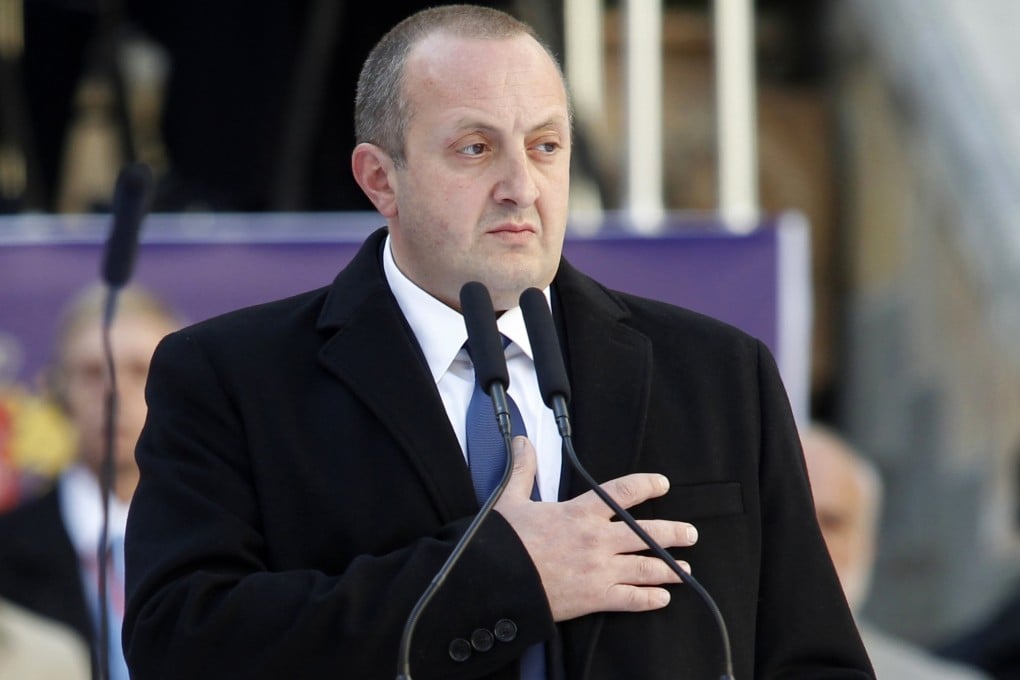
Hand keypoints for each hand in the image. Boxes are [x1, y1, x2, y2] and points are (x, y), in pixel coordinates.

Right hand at [494, 436, 697, 621]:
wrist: (497, 581)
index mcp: (579, 513)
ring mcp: (599, 570)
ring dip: (669, 569)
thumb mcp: (510, 499)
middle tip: (690, 533)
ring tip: (685, 570)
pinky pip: (631, 599)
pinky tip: (662, 598)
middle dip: (673, 533)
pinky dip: (649, 599)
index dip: (646, 485)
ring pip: (646, 567)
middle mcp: (596, 540)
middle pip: (646, 534)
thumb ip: (523, 469)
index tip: (662, 484)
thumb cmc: (504, 542)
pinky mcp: (595, 597)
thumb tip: (521, 441)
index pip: (622, 492)